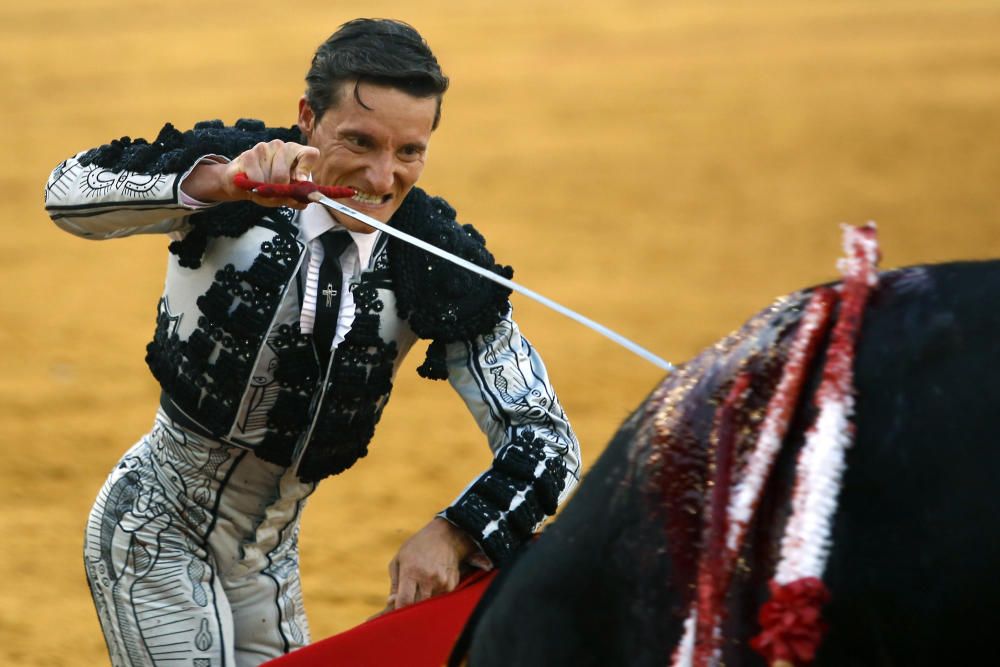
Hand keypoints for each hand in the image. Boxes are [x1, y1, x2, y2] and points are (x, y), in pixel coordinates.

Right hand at [183, 140, 319, 208]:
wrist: (238, 183)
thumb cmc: (266, 185)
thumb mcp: (284, 193)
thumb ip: (296, 197)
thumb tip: (303, 202)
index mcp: (295, 152)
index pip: (311, 154)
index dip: (306, 169)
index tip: (299, 182)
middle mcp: (281, 146)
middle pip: (286, 174)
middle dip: (280, 189)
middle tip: (274, 191)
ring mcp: (264, 148)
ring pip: (273, 178)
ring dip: (267, 190)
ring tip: (262, 187)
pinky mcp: (248, 155)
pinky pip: (258, 179)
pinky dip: (255, 188)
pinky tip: (251, 184)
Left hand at [387, 517, 477, 610]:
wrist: (446, 536)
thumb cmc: (418, 547)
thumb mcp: (400, 559)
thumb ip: (394, 583)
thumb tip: (391, 602)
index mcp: (411, 571)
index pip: (405, 601)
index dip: (399, 610)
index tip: (396, 611)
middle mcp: (428, 578)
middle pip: (417, 606)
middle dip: (411, 606)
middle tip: (408, 599)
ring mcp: (442, 582)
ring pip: (429, 603)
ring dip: (423, 599)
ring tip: (422, 585)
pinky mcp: (452, 584)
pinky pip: (440, 598)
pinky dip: (434, 594)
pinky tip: (433, 581)